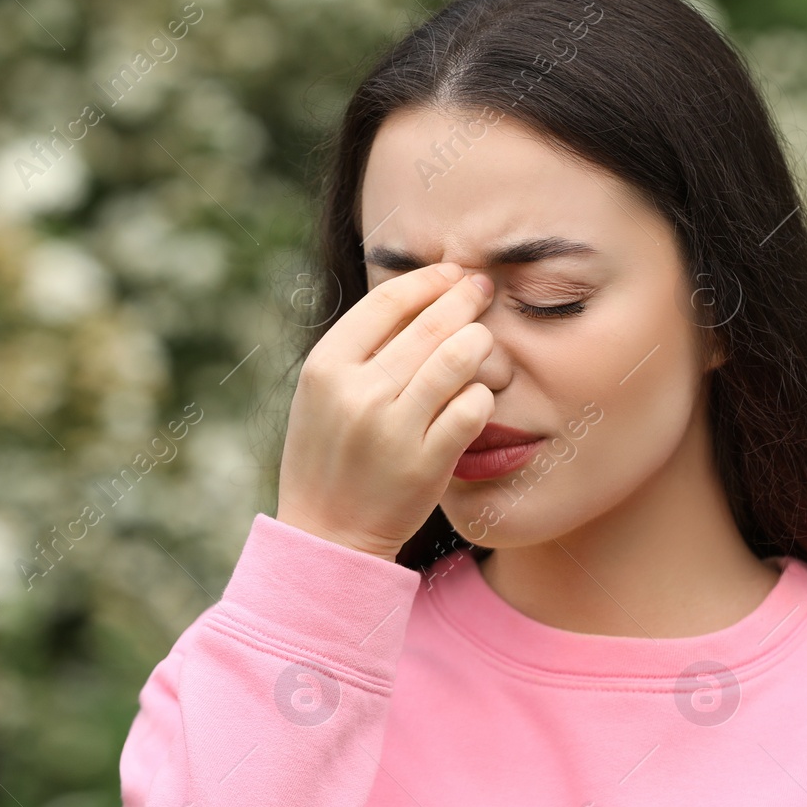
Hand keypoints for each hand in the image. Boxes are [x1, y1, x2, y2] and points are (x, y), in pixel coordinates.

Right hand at [276, 262, 495, 560]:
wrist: (326, 534)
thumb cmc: (328, 457)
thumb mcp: (323, 395)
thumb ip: (360, 349)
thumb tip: (416, 295)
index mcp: (326, 366)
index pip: (388, 300)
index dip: (429, 279)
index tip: (452, 271)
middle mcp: (358, 392)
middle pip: (431, 324)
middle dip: (465, 299)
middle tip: (483, 289)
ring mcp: (393, 428)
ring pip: (458, 358)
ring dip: (479, 344)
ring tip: (483, 343)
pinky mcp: (426, 462)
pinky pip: (472, 407)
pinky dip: (481, 396)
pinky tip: (477, 396)